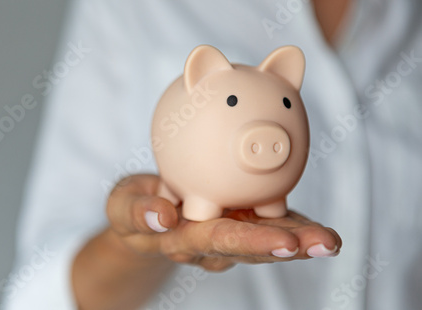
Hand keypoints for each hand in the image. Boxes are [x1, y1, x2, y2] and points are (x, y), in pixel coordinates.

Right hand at [106, 174, 341, 271]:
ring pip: (266, 240)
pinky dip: (295, 227)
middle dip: (289, 247)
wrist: (148, 217)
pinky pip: (269, 226)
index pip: (217, 240)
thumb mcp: (122, 206)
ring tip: (330, 241)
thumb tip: (162, 216)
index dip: (251, 241)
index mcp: (184, 239)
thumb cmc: (134, 210)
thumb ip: (136, 211)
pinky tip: (320, 231)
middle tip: (325, 244)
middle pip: (252, 246)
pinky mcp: (240, 223)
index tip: (285, 243)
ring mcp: (228, 236)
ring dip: (300, 241)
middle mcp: (211, 245)